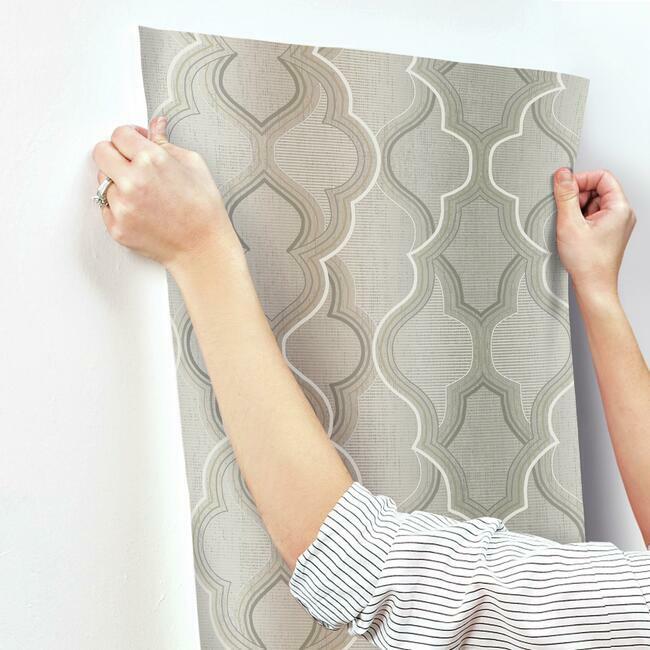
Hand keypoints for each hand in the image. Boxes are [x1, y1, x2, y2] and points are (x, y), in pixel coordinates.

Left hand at [91, 116, 239, 270]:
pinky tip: (141, 210)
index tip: (134, 143)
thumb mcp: (193, 165)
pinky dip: (119, 206)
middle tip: (131, 164)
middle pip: (101, 152)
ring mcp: (122, 206)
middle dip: (115, 154)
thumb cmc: (204, 209)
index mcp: (151, 160)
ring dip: (117, 183)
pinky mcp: (117, 227)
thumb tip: (155, 125)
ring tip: (143, 193)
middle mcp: (132, 181)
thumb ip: (166, 143)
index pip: (119, 134)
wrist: (203, 247)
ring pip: (102, 181)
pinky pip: (106, 207)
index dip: (128, 137)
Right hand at [553, 167, 636, 298]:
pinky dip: (579, 220)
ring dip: (577, 210)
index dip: (582, 179)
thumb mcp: (570, 223)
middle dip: (578, 196)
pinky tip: (573, 233)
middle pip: (598, 189)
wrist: (593, 286)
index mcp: (619, 208)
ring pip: (593, 203)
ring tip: (571, 227)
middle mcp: (622, 214)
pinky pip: (592, 216)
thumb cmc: (588, 262)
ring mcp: (615, 224)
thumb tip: (562, 175)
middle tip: (566, 212)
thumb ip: (566, 196)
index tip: (565, 189)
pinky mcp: (607, 233)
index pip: (602, 177)